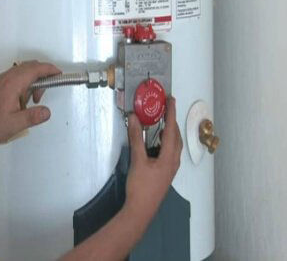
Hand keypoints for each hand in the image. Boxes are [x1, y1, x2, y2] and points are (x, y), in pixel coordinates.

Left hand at [0, 61, 60, 147]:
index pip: (33, 69)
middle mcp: (4, 79)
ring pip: (24, 70)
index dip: (48, 69)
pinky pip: (17, 76)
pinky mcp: (0, 85)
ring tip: (34, 99)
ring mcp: (1, 81)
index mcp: (10, 85)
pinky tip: (26, 98)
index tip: (57, 73)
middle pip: (29, 66)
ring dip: (34, 81)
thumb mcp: (17, 124)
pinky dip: (27, 82)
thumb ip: (33, 117)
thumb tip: (46, 111)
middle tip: (47, 89)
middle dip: (42, 76)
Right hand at [124, 97, 182, 223]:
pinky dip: (165, 141)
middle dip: (171, 121)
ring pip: (174, 145)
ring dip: (169, 132)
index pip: (172, 129)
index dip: (171, 113)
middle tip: (164, 109)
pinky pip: (169, 151)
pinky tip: (156, 142)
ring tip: (160, 122)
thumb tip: (133, 118)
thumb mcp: (137, 160)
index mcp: (170, 156)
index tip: (171, 99)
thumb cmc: (141, 186)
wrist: (140, 210)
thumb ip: (136, 138)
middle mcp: (174, 161)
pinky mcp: (165, 172)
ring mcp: (171, 168)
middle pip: (176, 136)